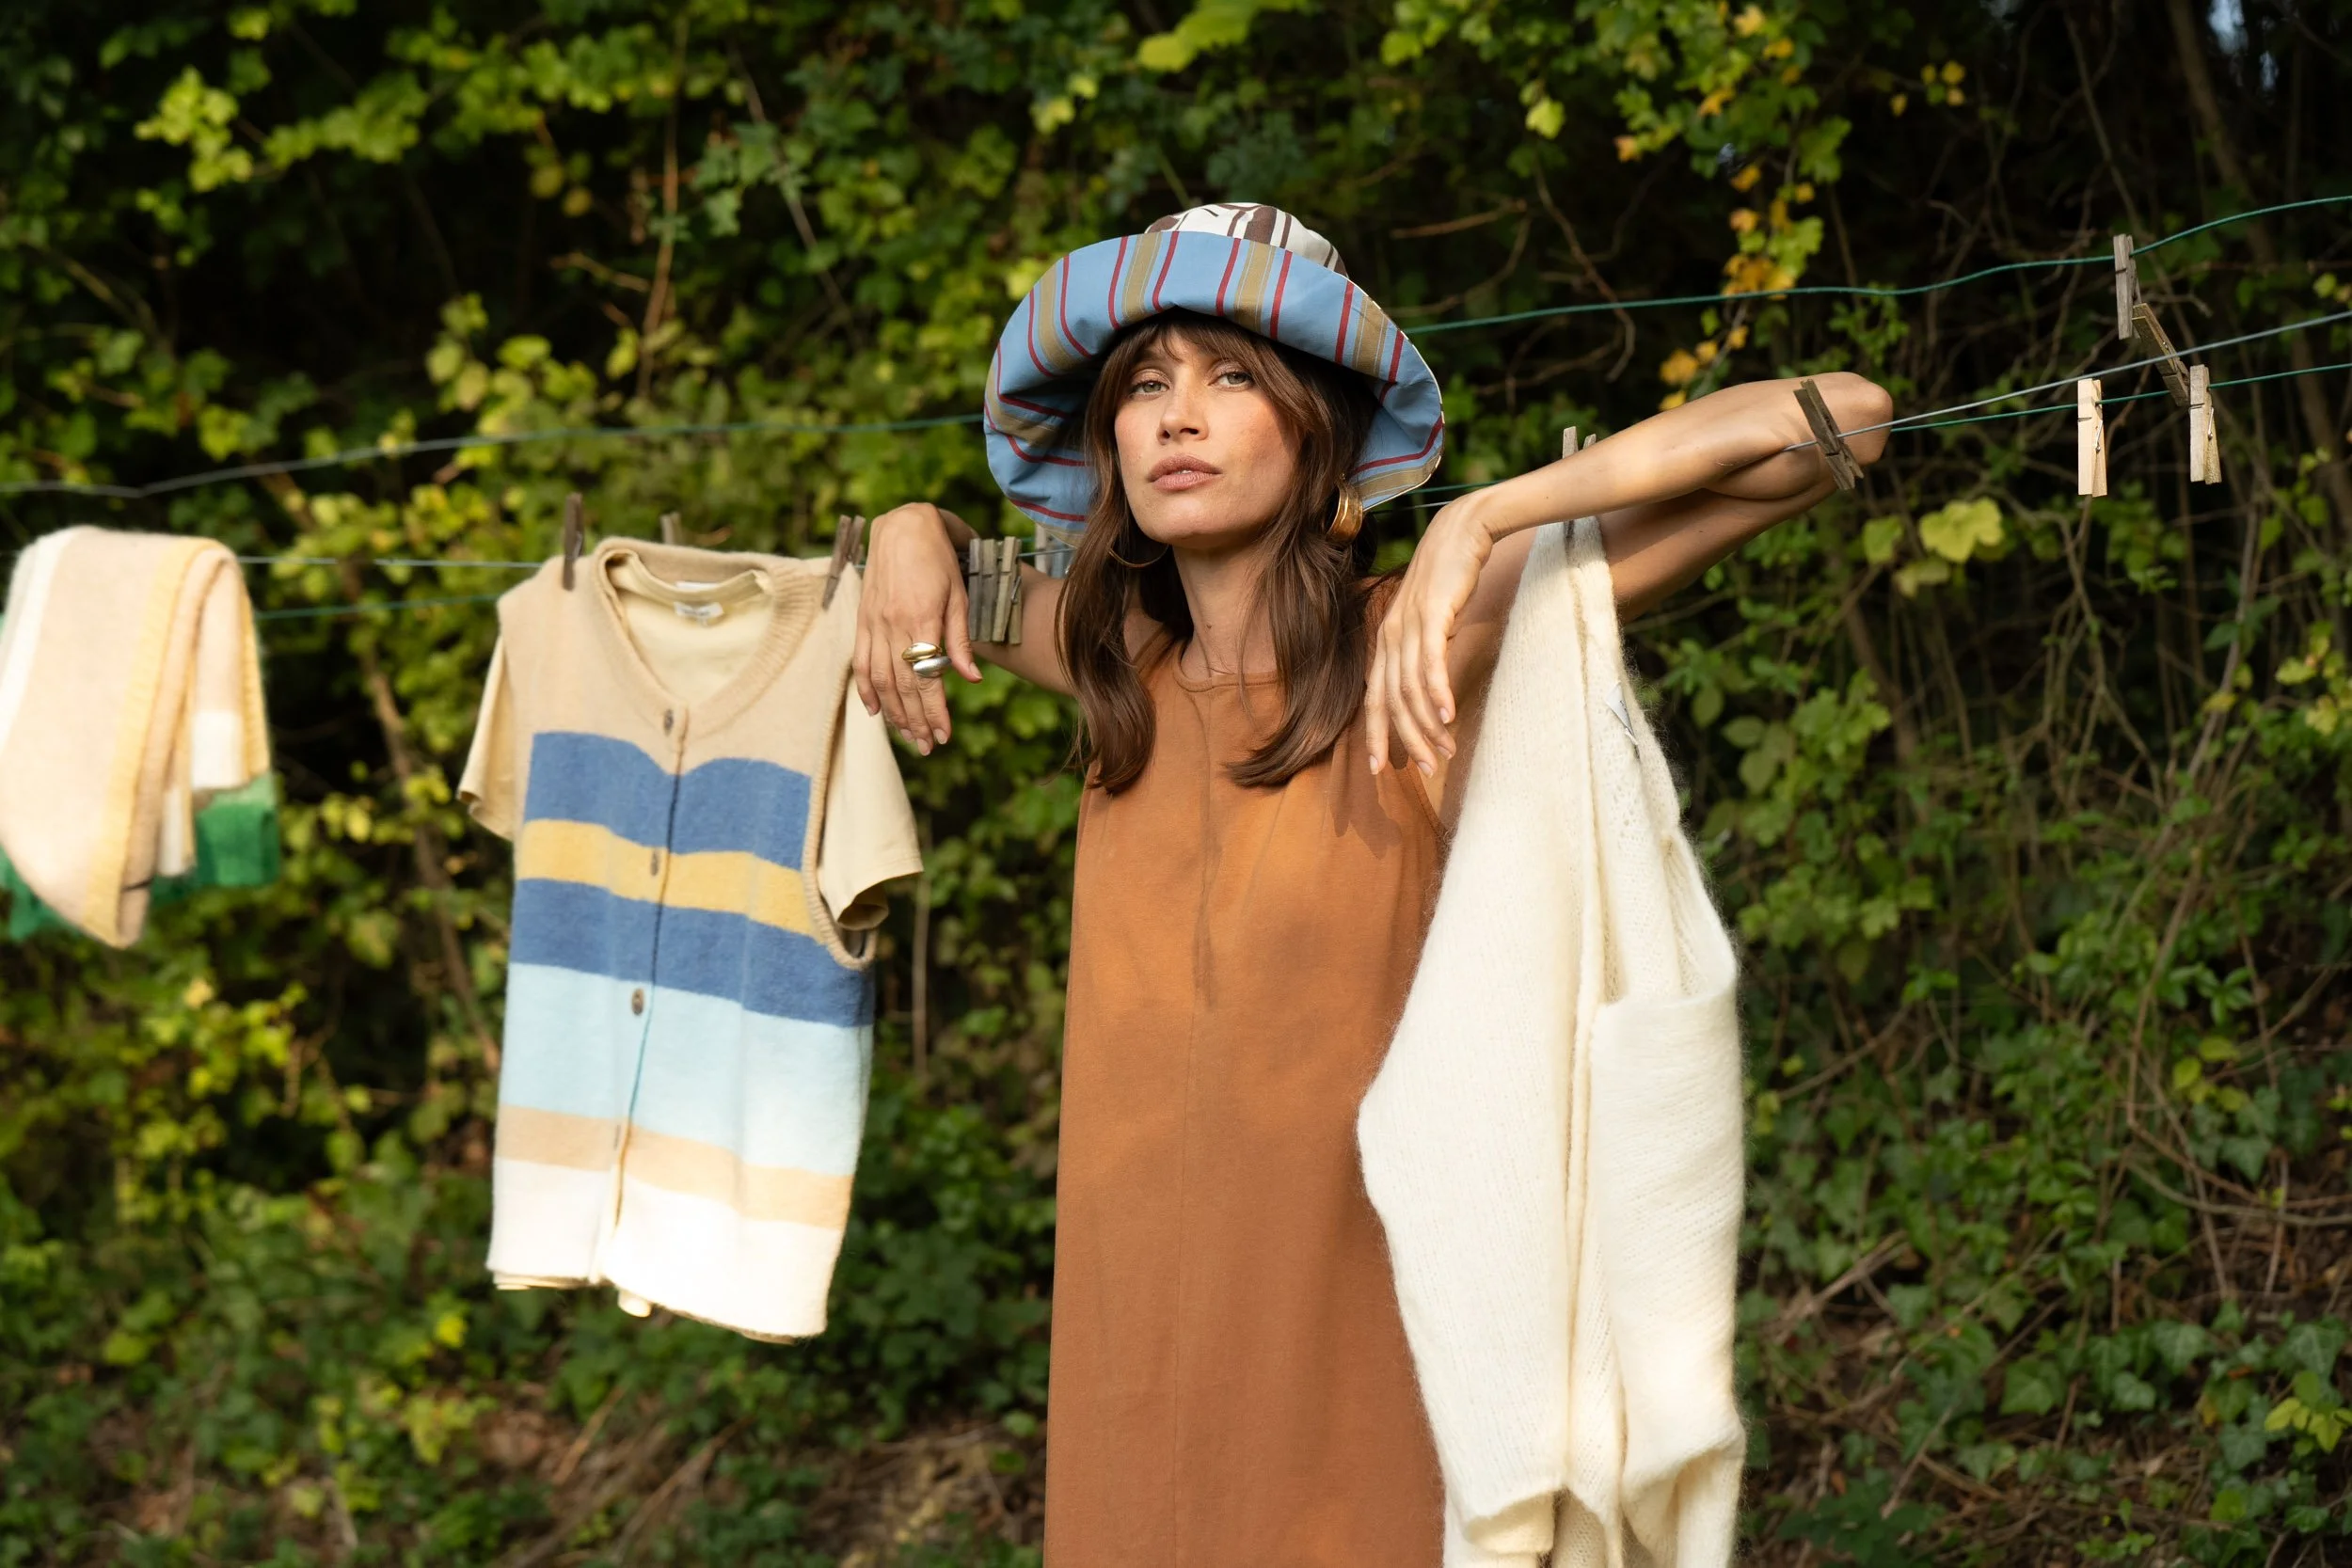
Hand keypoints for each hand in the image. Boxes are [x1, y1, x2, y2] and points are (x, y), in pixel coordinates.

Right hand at [853, 503, 981, 753]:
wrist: (902, 528)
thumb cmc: (939, 560)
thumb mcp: (959, 597)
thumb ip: (961, 641)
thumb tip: (971, 680)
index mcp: (921, 619)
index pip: (927, 678)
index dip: (935, 711)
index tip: (945, 735)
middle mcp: (893, 625)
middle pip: (903, 686)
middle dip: (916, 721)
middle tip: (929, 746)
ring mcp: (874, 624)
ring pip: (881, 680)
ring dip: (894, 713)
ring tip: (909, 736)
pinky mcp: (863, 621)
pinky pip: (861, 662)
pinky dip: (866, 689)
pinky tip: (875, 711)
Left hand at [1365, 495, 1494, 776]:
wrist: (1464, 529)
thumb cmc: (1450, 576)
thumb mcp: (1431, 618)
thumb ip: (1425, 650)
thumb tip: (1429, 686)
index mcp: (1386, 640)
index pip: (1374, 697)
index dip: (1375, 734)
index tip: (1380, 769)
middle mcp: (1390, 636)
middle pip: (1389, 701)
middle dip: (1404, 740)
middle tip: (1425, 770)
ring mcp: (1408, 625)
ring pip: (1410, 688)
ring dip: (1428, 725)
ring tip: (1445, 751)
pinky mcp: (1432, 614)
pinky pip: (1431, 662)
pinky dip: (1437, 692)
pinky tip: (1448, 716)